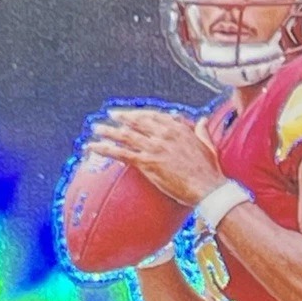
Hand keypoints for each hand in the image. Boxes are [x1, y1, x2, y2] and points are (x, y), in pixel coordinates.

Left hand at [88, 108, 223, 206]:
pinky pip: (121, 153)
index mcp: (178, 128)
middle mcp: (163, 134)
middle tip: (110, 115)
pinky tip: (92, 147)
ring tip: (96, 128)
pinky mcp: (147, 163)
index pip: (153, 115)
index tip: (131, 113)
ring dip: (108, 130)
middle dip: (121, 117)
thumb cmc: (209, 170)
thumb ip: (201, 130)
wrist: (207, 187)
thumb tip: (201, 120)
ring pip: (125, 135)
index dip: (140, 114)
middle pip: (136, 121)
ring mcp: (153, 147)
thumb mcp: (207, 144)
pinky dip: (105, 148)